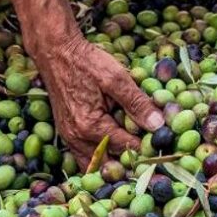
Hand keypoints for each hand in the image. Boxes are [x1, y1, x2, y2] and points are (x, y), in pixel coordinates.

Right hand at [32, 32, 163, 168]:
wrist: (56, 52)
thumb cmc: (86, 62)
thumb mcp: (116, 78)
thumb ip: (137, 103)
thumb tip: (159, 125)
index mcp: (91, 126)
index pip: (126, 147)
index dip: (146, 145)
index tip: (160, 140)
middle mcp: (77, 138)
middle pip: (110, 163)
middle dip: (129, 159)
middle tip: (147, 149)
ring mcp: (69, 138)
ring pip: (95, 164)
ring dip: (113, 161)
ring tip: (132, 151)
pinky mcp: (66, 133)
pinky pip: (84, 156)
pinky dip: (100, 156)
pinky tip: (112, 146)